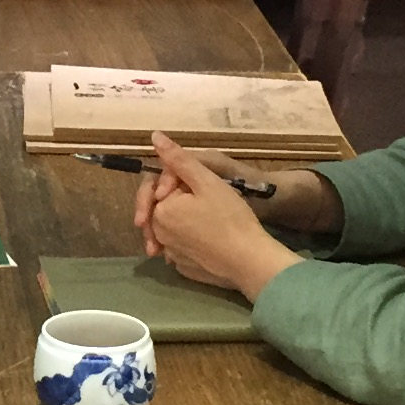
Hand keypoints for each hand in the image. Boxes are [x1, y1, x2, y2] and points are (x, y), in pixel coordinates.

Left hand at [136, 133, 303, 300]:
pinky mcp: (184, 269)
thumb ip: (179, 159)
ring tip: (205, 217)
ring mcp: (171, 255)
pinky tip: (207, 238)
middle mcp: (159, 235)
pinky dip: (188, 240)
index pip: (158, 188)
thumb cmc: (230, 217)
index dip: (176, 181)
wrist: (249, 261)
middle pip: (161, 209)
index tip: (199, 184)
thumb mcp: (207, 181)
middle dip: (176, 200)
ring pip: (170, 230)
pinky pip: (180, 249)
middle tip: (205, 199)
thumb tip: (154, 136)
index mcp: (160, 211)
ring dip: (181, 221)